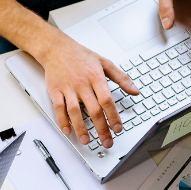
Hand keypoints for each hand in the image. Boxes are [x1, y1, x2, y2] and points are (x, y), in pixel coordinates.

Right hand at [39, 32, 139, 148]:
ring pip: (75, 112)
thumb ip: (121, 78)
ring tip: (87, 141)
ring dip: (81, 128)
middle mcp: (82, 84)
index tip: (118, 128)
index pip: (107, 100)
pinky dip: (62, 121)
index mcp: (96, 77)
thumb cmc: (80, 55)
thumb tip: (135, 90)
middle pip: (93, 110)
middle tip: (106, 141)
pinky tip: (68, 131)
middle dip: (101, 128)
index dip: (113, 116)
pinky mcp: (55, 91)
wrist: (56, 48)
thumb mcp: (105, 62)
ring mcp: (68, 88)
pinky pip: (58, 108)